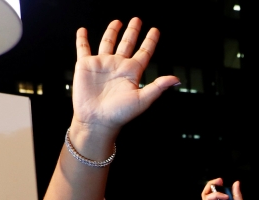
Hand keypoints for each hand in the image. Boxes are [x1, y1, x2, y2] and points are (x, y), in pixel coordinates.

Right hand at [72, 19, 178, 136]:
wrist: (97, 120)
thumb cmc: (120, 114)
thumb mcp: (142, 99)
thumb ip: (158, 87)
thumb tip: (176, 79)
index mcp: (132, 72)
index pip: (144, 52)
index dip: (150, 41)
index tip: (155, 30)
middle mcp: (118, 66)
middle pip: (127, 43)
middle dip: (132, 32)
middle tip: (137, 20)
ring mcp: (102, 64)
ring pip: (108, 42)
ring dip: (112, 32)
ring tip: (117, 22)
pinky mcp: (85, 65)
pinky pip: (83, 48)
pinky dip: (82, 39)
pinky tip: (83, 30)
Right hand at [202, 179, 247, 199]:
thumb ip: (236, 194)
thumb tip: (236, 183)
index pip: (214, 194)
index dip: (216, 186)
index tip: (221, 181)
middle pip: (207, 193)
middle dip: (212, 184)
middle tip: (219, 180)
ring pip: (205, 194)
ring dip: (214, 188)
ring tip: (222, 188)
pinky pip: (208, 199)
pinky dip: (216, 195)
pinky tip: (224, 197)